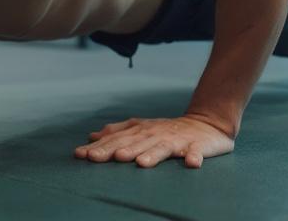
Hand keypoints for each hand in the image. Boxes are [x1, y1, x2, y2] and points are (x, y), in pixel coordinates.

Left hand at [74, 115, 234, 168]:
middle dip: (115, 150)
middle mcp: (156, 134)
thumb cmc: (168, 130)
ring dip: (151, 154)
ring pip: (162, 148)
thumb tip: (93, 135)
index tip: (80, 154)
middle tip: (97, 158)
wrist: (206, 123)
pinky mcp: (198, 146)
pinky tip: (191, 163)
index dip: (98, 147)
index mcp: (141, 131)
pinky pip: (196, 152)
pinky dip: (194, 157)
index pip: (116, 139)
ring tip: (139, 162)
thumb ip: (117, 131)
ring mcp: (177, 140)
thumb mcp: (141, 128)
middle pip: (133, 143)